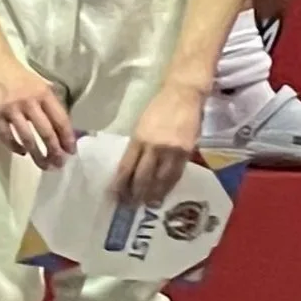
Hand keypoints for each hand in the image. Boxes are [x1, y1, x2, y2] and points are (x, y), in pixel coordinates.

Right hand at [0, 50, 75, 167]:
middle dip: (54, 152)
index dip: (67, 138)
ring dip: (37, 155)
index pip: (60, 120)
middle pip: (46, 132)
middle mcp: (29, 101)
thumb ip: (49, 103)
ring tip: (44, 165)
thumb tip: (62, 128)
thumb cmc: (16, 74)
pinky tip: (21, 152)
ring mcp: (10, 109)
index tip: (71, 152)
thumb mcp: (38, 84)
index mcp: (43, 93)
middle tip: (59, 164)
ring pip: (27, 138)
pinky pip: (6, 136)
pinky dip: (15, 147)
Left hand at [111, 81, 203, 207]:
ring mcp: (172, 151)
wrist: (183, 95)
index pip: (126, 167)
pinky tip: (162, 194)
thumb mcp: (141, 125)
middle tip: (129, 205)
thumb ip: (137, 146)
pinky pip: (176, 175)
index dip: (120, 184)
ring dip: (152, 195)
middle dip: (135, 194)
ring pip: (160, 180)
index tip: (114, 195)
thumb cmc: (159, 108)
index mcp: (139, 138)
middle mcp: (154, 147)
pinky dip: (168, 187)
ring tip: (145, 204)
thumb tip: (130, 168)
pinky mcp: (186, 153)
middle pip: (142, 177)